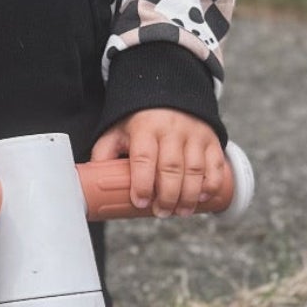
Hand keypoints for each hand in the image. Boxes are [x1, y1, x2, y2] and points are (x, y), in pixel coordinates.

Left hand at [90, 110, 225, 217]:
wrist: (169, 92)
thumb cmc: (139, 120)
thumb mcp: (117, 130)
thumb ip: (105, 153)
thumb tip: (91, 182)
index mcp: (144, 128)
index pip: (144, 158)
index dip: (143, 183)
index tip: (140, 202)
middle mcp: (171, 130)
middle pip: (171, 168)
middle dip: (167, 196)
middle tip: (162, 213)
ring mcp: (194, 134)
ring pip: (194, 169)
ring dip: (188, 195)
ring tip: (180, 212)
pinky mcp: (211, 139)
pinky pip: (215, 165)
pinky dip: (211, 184)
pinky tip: (202, 198)